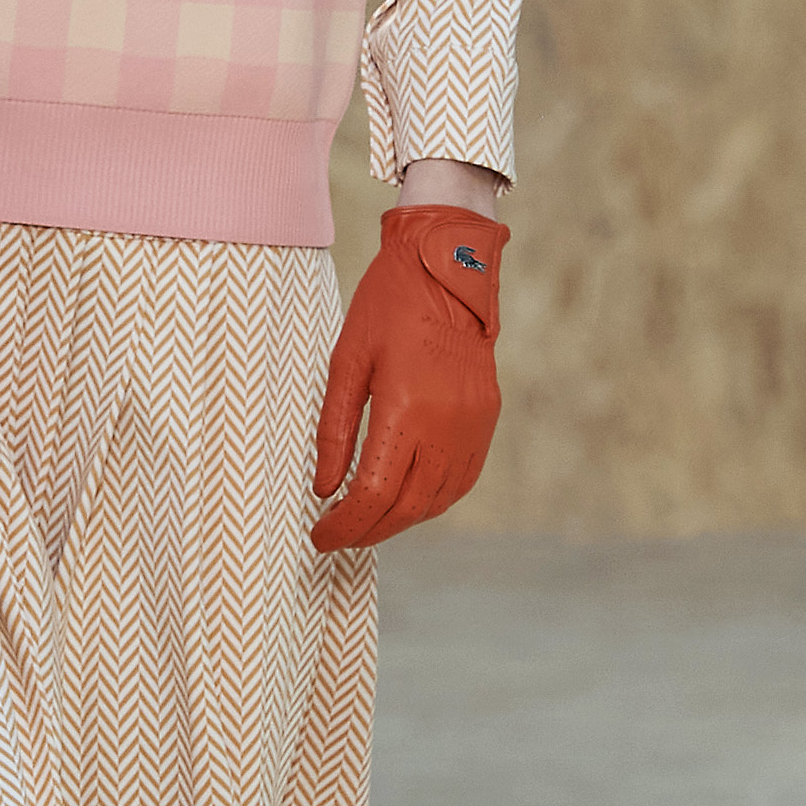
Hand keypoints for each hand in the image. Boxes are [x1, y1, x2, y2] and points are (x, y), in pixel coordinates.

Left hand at [310, 206, 507, 549]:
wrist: (447, 269)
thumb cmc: (388, 306)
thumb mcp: (346, 362)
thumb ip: (334, 431)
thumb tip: (324, 489)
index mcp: (406, 408)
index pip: (374, 495)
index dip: (345, 526)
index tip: (320, 536)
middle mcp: (446, 424)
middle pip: (406, 508)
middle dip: (368, 532)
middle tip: (337, 536)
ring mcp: (472, 424)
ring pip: (437, 501)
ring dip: (399, 521)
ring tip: (366, 521)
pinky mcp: (485, 419)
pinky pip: (461, 481)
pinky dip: (431, 501)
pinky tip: (406, 499)